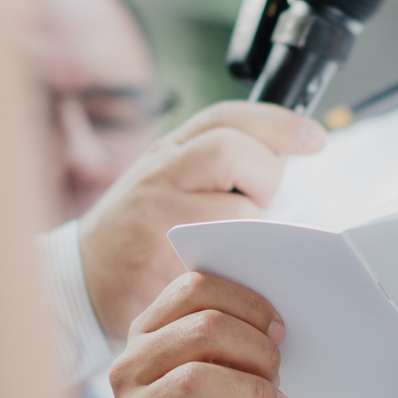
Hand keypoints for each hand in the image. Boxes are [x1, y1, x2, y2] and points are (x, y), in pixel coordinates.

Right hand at [79, 102, 327, 340]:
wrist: (81, 279)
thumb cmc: (139, 231)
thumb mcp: (169, 181)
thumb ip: (215, 167)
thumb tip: (281, 161)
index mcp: (169, 151)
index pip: (227, 118)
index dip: (278, 123)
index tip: (316, 138)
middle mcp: (161, 174)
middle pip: (231, 151)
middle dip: (264, 175)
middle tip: (259, 203)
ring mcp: (158, 218)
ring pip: (233, 208)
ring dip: (252, 227)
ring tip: (239, 243)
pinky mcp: (161, 263)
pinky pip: (222, 259)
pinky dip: (240, 264)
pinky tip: (235, 269)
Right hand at [110, 272, 289, 397]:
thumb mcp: (240, 380)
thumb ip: (244, 345)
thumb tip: (276, 321)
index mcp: (152, 334)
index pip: (193, 288)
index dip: (245, 302)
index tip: (280, 328)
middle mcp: (130, 367)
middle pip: (201, 329)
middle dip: (256, 349)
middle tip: (281, 374)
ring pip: (193, 379)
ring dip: (250, 391)